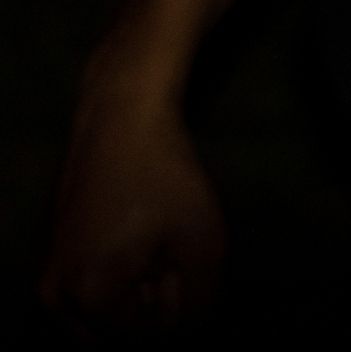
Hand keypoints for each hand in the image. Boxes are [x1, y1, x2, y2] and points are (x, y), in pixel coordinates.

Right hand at [38, 93, 226, 339]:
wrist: (121, 115)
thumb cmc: (163, 176)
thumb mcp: (205, 244)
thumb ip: (199, 305)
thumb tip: (183, 331)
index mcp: (88, 301)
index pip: (147, 335)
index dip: (174, 293)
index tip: (175, 249)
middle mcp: (57, 298)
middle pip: (123, 326)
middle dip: (152, 293)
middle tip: (163, 242)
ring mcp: (51, 276)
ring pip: (110, 306)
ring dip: (138, 282)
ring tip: (150, 234)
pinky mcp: (56, 254)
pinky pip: (96, 284)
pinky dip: (120, 267)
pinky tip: (133, 227)